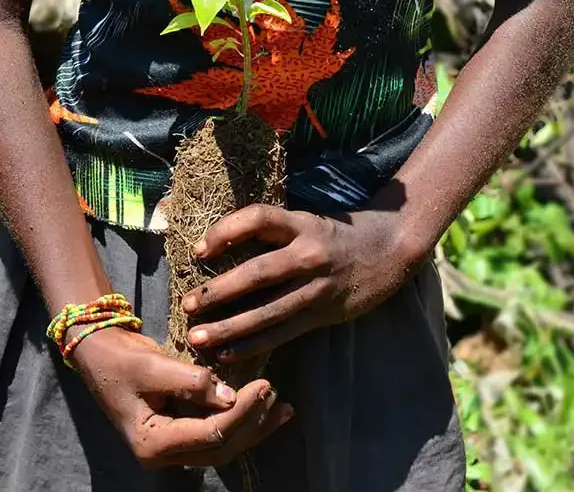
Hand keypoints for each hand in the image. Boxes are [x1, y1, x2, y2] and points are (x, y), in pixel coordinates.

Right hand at [71, 324, 293, 468]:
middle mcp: (164, 454)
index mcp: (153, 443)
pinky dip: (241, 422)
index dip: (241, 413)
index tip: (264, 386)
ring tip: (283, 409)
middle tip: (276, 394)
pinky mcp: (179, 431)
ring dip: (253, 427)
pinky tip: (265, 411)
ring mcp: (172, 445)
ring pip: (222, 445)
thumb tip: (228, 395)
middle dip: (252, 423)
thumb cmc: (119, 359)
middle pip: (220, 447)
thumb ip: (190, 381)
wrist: (99, 353)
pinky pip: (216, 433)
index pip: (208, 434)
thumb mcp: (150, 365)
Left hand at [182, 203, 415, 361]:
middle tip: (187, 305)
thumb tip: (217, 241)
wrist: (387, 251)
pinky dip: (253, 345)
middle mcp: (308, 254)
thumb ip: (271, 231)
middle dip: (219, 291)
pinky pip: (283, 333)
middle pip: (258, 272)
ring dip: (229, 327)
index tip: (198, 250)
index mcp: (301, 223)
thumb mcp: (305, 221)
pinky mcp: (323, 314)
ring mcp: (317, 287)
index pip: (258, 218)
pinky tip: (228, 353)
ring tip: (198, 338)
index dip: (226, 231)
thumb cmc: (334, 235)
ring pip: (268, 311)